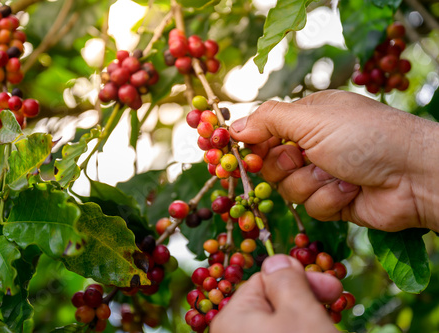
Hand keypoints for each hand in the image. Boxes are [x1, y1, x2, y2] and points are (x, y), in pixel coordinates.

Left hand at [210, 254, 341, 332]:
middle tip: (335, 302)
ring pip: (277, 321)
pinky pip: (274, 332)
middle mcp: (231, 331)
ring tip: (324, 326)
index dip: (302, 278)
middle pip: (272, 302)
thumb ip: (286, 280)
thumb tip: (276, 259)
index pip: (266, 279)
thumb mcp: (299, 312)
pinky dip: (295, 329)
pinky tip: (314, 331)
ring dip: (303, 317)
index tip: (333, 287)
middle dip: (305, 299)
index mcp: (232, 316)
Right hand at [230, 90, 438, 231]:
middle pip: (270, 164)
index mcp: (307, 118)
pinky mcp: (333, 201)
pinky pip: (311, 206)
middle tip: (304, 158)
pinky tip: (352, 189)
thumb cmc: (364, 135)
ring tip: (340, 173)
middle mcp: (312, 145)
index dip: (251, 144)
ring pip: (289, 188)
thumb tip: (232, 127)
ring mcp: (323, 174)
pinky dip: (330, 198)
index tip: (242, 154)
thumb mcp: (313, 118)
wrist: (414, 174)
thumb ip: (269, 119)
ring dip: (313, 183)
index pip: (263, 131)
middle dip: (286, 165)